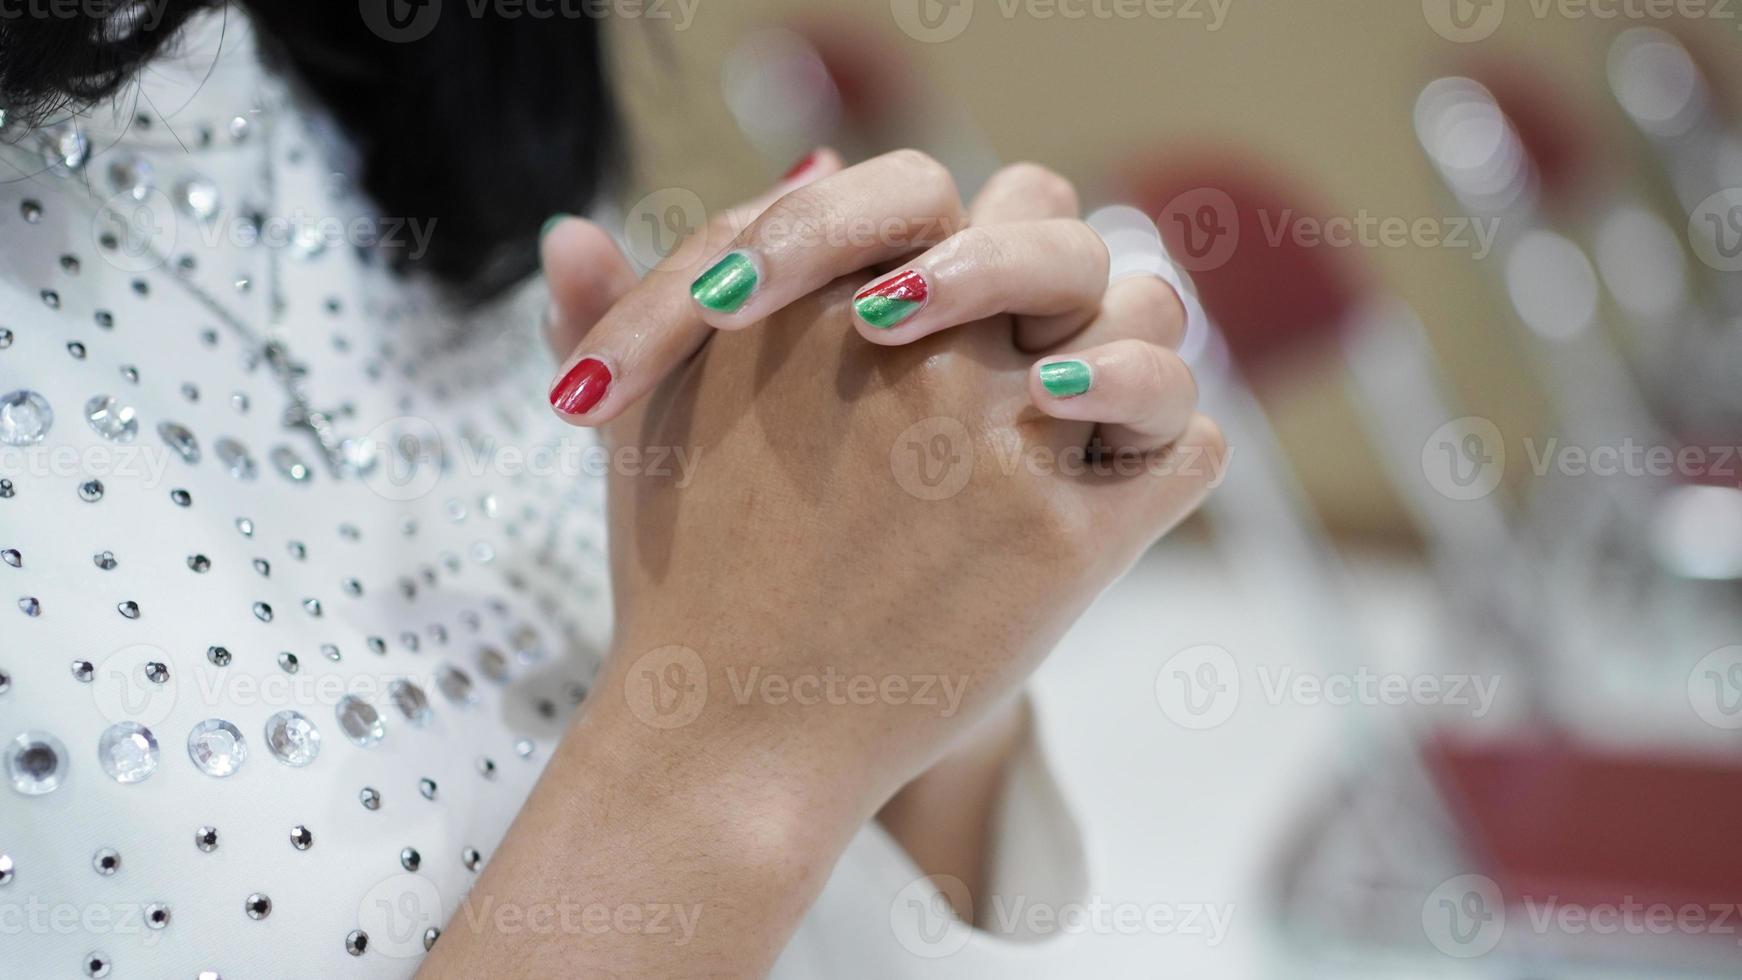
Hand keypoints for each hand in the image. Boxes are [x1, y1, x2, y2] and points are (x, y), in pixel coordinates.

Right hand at [420, 152, 1223, 979]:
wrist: (727, 740)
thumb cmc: (683, 582)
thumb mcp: (640, 423)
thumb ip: (636, 305)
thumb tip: (606, 218)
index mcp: (825, 300)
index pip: (931, 191)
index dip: (938, 235)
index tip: (913, 308)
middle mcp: (927, 352)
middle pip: (1058, 232)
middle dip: (1049, 275)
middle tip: (1020, 347)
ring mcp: (1005, 443)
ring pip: (1150, 325)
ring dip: (1128, 361)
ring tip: (1074, 413)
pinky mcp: (1069, 541)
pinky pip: (1189, 449)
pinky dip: (1165, 459)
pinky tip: (1113, 483)